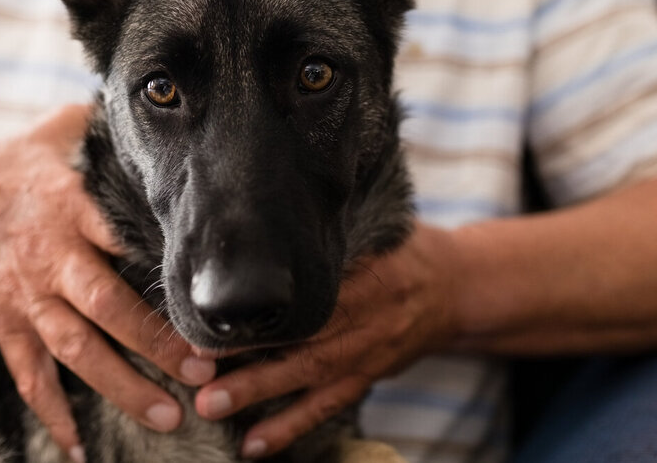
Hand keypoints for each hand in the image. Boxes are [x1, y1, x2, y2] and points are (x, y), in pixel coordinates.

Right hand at [0, 104, 217, 458]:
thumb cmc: (7, 165)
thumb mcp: (55, 134)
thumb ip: (106, 128)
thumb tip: (163, 103)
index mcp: (69, 205)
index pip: (122, 237)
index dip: (163, 267)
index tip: (208, 293)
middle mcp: (48, 255)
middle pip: (107, 305)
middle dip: (156, 343)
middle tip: (204, 373)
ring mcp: (23, 296)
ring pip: (75, 351)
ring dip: (121, 387)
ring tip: (167, 416)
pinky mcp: (3, 324)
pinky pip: (28, 376)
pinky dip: (51, 414)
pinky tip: (77, 448)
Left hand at [193, 223, 461, 457]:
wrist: (457, 287)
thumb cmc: (403, 248)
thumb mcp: (376, 226)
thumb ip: (332, 233)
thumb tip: (263, 217)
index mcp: (371, 273)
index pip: (314, 292)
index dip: (266, 308)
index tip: (215, 313)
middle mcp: (370, 316)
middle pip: (306, 341)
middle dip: (251, 361)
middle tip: (199, 374)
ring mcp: (370, 352)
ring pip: (311, 378)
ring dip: (260, 397)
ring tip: (212, 408)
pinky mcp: (368, 377)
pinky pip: (327, 407)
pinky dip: (290, 427)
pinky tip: (253, 445)